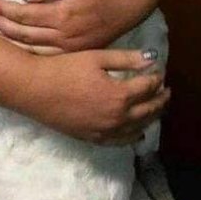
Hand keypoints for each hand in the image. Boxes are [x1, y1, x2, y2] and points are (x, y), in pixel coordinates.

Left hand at [0, 0, 147, 52]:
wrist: (132, 4)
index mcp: (62, 15)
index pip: (23, 14)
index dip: (3, 9)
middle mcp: (63, 36)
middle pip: (22, 34)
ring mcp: (69, 48)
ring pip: (31, 49)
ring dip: (8, 42)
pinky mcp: (75, 53)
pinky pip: (45, 57)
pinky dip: (26, 54)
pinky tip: (14, 50)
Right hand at [21, 48, 168, 144]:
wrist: (34, 89)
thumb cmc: (64, 68)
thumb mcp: (96, 58)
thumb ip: (126, 59)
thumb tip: (152, 59)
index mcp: (120, 95)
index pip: (148, 87)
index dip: (156, 78)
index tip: (159, 72)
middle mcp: (117, 118)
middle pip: (149, 111)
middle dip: (160, 99)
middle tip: (166, 91)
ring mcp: (105, 131)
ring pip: (138, 128)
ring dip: (151, 117)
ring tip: (156, 108)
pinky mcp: (93, 138)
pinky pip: (120, 141)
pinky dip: (133, 136)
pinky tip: (137, 132)